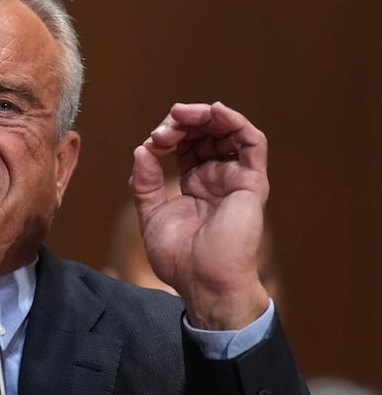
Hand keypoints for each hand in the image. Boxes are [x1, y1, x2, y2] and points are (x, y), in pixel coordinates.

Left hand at [129, 102, 269, 328]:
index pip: (187, 145)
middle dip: (184, 122)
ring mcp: (235, 178)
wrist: (203, 283)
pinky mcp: (252, 182)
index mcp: (196, 184)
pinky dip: (236, 122)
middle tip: (164, 127)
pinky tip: (216, 111)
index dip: (170, 135)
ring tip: (183, 114)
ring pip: (229, 131)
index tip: (152, 142)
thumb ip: (145, 183)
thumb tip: (141, 149)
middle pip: (206, 134)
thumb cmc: (179, 258)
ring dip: (206, 116)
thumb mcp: (151, 214)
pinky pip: (253, 143)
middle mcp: (217, 177)